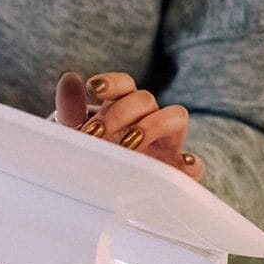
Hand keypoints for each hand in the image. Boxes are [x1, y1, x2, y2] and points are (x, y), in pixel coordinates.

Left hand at [55, 72, 204, 181]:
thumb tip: (68, 78)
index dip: (111, 82)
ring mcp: (167, 142)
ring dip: (153, 126)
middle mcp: (149, 118)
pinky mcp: (177, 169)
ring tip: (129, 143)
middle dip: (119, 114)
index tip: (93, 88)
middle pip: (144, 99)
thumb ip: (72, 109)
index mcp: (123, 106)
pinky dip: (192, 163)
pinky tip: (183, 163)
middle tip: (96, 133)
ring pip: (175, 117)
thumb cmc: (97, 151)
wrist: (110, 186)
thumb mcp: (78, 134)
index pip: (124, 84)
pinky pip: (195, 164)